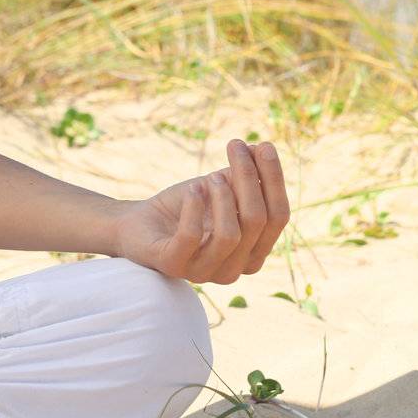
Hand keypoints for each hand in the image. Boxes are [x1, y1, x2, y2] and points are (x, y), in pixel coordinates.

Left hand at [112, 138, 289, 283]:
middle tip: (235, 145)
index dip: (274, 179)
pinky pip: (191, 237)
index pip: (279, 216)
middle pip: (258, 221)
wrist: (139, 223)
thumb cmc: (186, 206)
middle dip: (248, 177)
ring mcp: (204, 272)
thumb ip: (242, 175)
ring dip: (223, 196)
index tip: (264, 144)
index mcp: (254, 252)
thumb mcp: (218, 187)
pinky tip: (192, 189)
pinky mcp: (173, 265)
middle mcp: (235, 269)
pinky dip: (194, 207)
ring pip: (230, 234)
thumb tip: (263, 148)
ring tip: (210, 177)